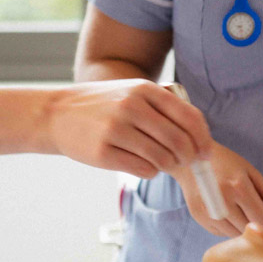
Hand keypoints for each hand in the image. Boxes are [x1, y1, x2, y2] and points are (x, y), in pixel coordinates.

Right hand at [43, 80, 213, 179]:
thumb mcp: (132, 91)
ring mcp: (116, 129)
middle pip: (179, 141)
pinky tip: (141, 164)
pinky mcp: (103, 152)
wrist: (56, 114)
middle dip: (188, 157)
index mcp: (144, 89)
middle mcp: (131, 106)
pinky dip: (150, 171)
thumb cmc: (102, 105)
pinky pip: (143, 170)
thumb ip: (164, 105)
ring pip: (162, 158)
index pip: (189, 117)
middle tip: (185, 163)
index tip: (206, 153)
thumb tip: (199, 135)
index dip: (203, 139)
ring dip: (167, 165)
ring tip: (159, 161)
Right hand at [167, 142, 262, 236]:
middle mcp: (223, 203)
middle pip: (251, 229)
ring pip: (237, 235)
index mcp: (239, 188)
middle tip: (248, 206)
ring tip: (235, 207)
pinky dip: (227, 226)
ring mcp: (209, 213)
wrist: (191, 160)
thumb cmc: (226, 163)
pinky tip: (222, 209)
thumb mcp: (250, 172)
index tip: (262, 207)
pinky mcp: (200, 219)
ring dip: (240, 224)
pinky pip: (223, 234)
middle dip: (254, 220)